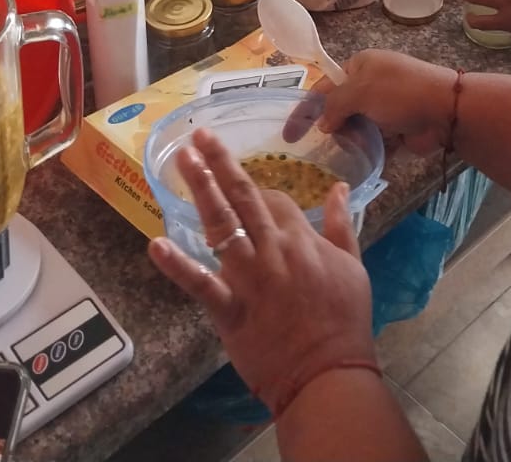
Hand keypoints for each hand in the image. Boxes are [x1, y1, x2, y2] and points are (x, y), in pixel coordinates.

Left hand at [148, 128, 373, 415]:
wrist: (329, 373)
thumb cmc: (344, 321)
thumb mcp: (354, 265)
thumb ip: (341, 225)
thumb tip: (339, 189)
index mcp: (301, 239)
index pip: (273, 201)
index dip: (257, 192)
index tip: (244, 189)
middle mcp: (273, 250)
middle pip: (243, 198)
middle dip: (220, 163)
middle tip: (198, 136)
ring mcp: (249, 279)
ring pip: (222, 226)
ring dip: (201, 190)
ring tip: (183, 160)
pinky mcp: (230, 311)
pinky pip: (201, 285)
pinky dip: (178, 266)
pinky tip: (156, 245)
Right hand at [313, 51, 456, 154]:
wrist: (446, 110)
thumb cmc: (400, 92)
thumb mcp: (360, 91)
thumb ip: (335, 106)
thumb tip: (323, 124)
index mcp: (360, 67)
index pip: (323, 87)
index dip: (304, 110)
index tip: (288, 135)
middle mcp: (370, 85)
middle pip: (339, 110)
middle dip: (333, 128)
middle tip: (327, 146)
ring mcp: (384, 108)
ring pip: (356, 129)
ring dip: (352, 142)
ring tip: (349, 153)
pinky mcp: (396, 130)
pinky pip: (374, 143)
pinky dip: (369, 152)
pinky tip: (363, 162)